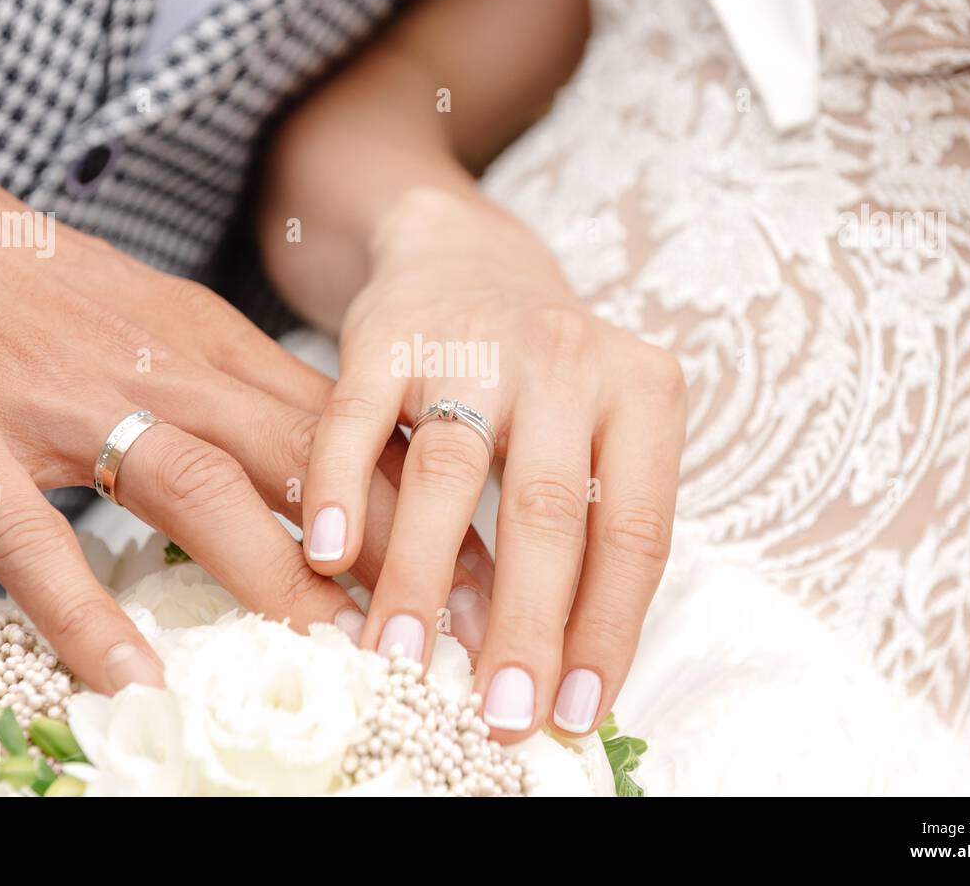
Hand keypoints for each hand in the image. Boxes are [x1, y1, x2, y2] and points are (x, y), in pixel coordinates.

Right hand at [0, 119, 490, 692]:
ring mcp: (61, 408)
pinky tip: (133, 674)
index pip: (339, 426)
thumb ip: (230, 387)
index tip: (482, 564)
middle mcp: (155, 368)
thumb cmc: (23, 280)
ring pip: (197, 488)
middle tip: (452, 624)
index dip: (420, 500)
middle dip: (389, 546)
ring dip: (274, 572)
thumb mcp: (152, 317)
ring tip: (338, 648)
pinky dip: (85, 613)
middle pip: (299, 459)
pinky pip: (36, 542)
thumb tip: (315, 456)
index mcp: (204, 339)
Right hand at [300, 187, 685, 740]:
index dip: (606, 630)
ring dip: (424, 576)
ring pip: (451, 472)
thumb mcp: (598, 430)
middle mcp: (569, 361)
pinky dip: (341, 488)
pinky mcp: (390, 336)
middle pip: (549, 512)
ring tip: (404, 659)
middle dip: (523, 626)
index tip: (577, 713)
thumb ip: (587, 530)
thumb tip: (560, 673)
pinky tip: (328, 556)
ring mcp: (476, 342)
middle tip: (498, 712)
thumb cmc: (542, 377)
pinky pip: (360, 418)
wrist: (465, 257)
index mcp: (640, 393)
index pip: (634, 532)